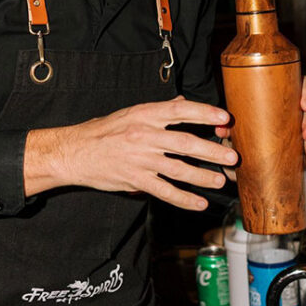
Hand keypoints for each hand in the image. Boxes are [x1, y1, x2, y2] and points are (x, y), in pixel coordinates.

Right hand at [24, 96, 236, 210]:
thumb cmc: (103, 131)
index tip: (224, 118)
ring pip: (178, 169)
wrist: (74, 152)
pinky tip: (199, 203)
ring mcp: (140, 159)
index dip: (204, 113)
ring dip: (202, 176)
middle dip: (212, 150)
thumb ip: (159, 111)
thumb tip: (182, 103)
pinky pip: (164, 191)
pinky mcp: (135, 179)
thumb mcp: (130, 113)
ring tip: (219, 181)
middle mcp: (145, 135)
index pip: (180, 111)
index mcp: (145, 114)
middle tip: (231, 156)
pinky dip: (183, 198)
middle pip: (185, 143)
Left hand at [213, 74, 305, 175]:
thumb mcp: (239, 121)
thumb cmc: (245, 121)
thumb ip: (231, 125)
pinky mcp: (301, 149)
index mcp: (286, 96)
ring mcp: (300, 130)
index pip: (304, 86)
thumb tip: (221, 129)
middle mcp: (297, 112)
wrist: (244, 141)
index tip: (304, 105)